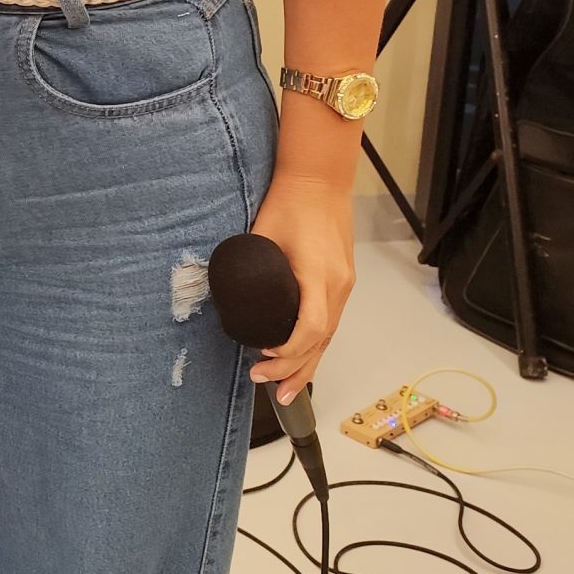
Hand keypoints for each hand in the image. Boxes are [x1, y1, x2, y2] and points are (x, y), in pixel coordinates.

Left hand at [246, 177, 355, 402]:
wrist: (320, 182)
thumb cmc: (289, 204)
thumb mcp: (263, 235)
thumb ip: (252, 268)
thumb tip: (229, 297)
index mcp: (318, 274)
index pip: (310, 327)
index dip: (288, 348)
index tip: (263, 353)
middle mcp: (337, 286)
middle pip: (321, 341)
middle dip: (292, 368)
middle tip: (262, 382)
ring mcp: (344, 286)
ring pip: (329, 338)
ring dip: (307, 365)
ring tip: (286, 391)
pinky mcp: (343, 284)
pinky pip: (331, 324)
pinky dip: (317, 347)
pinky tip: (304, 363)